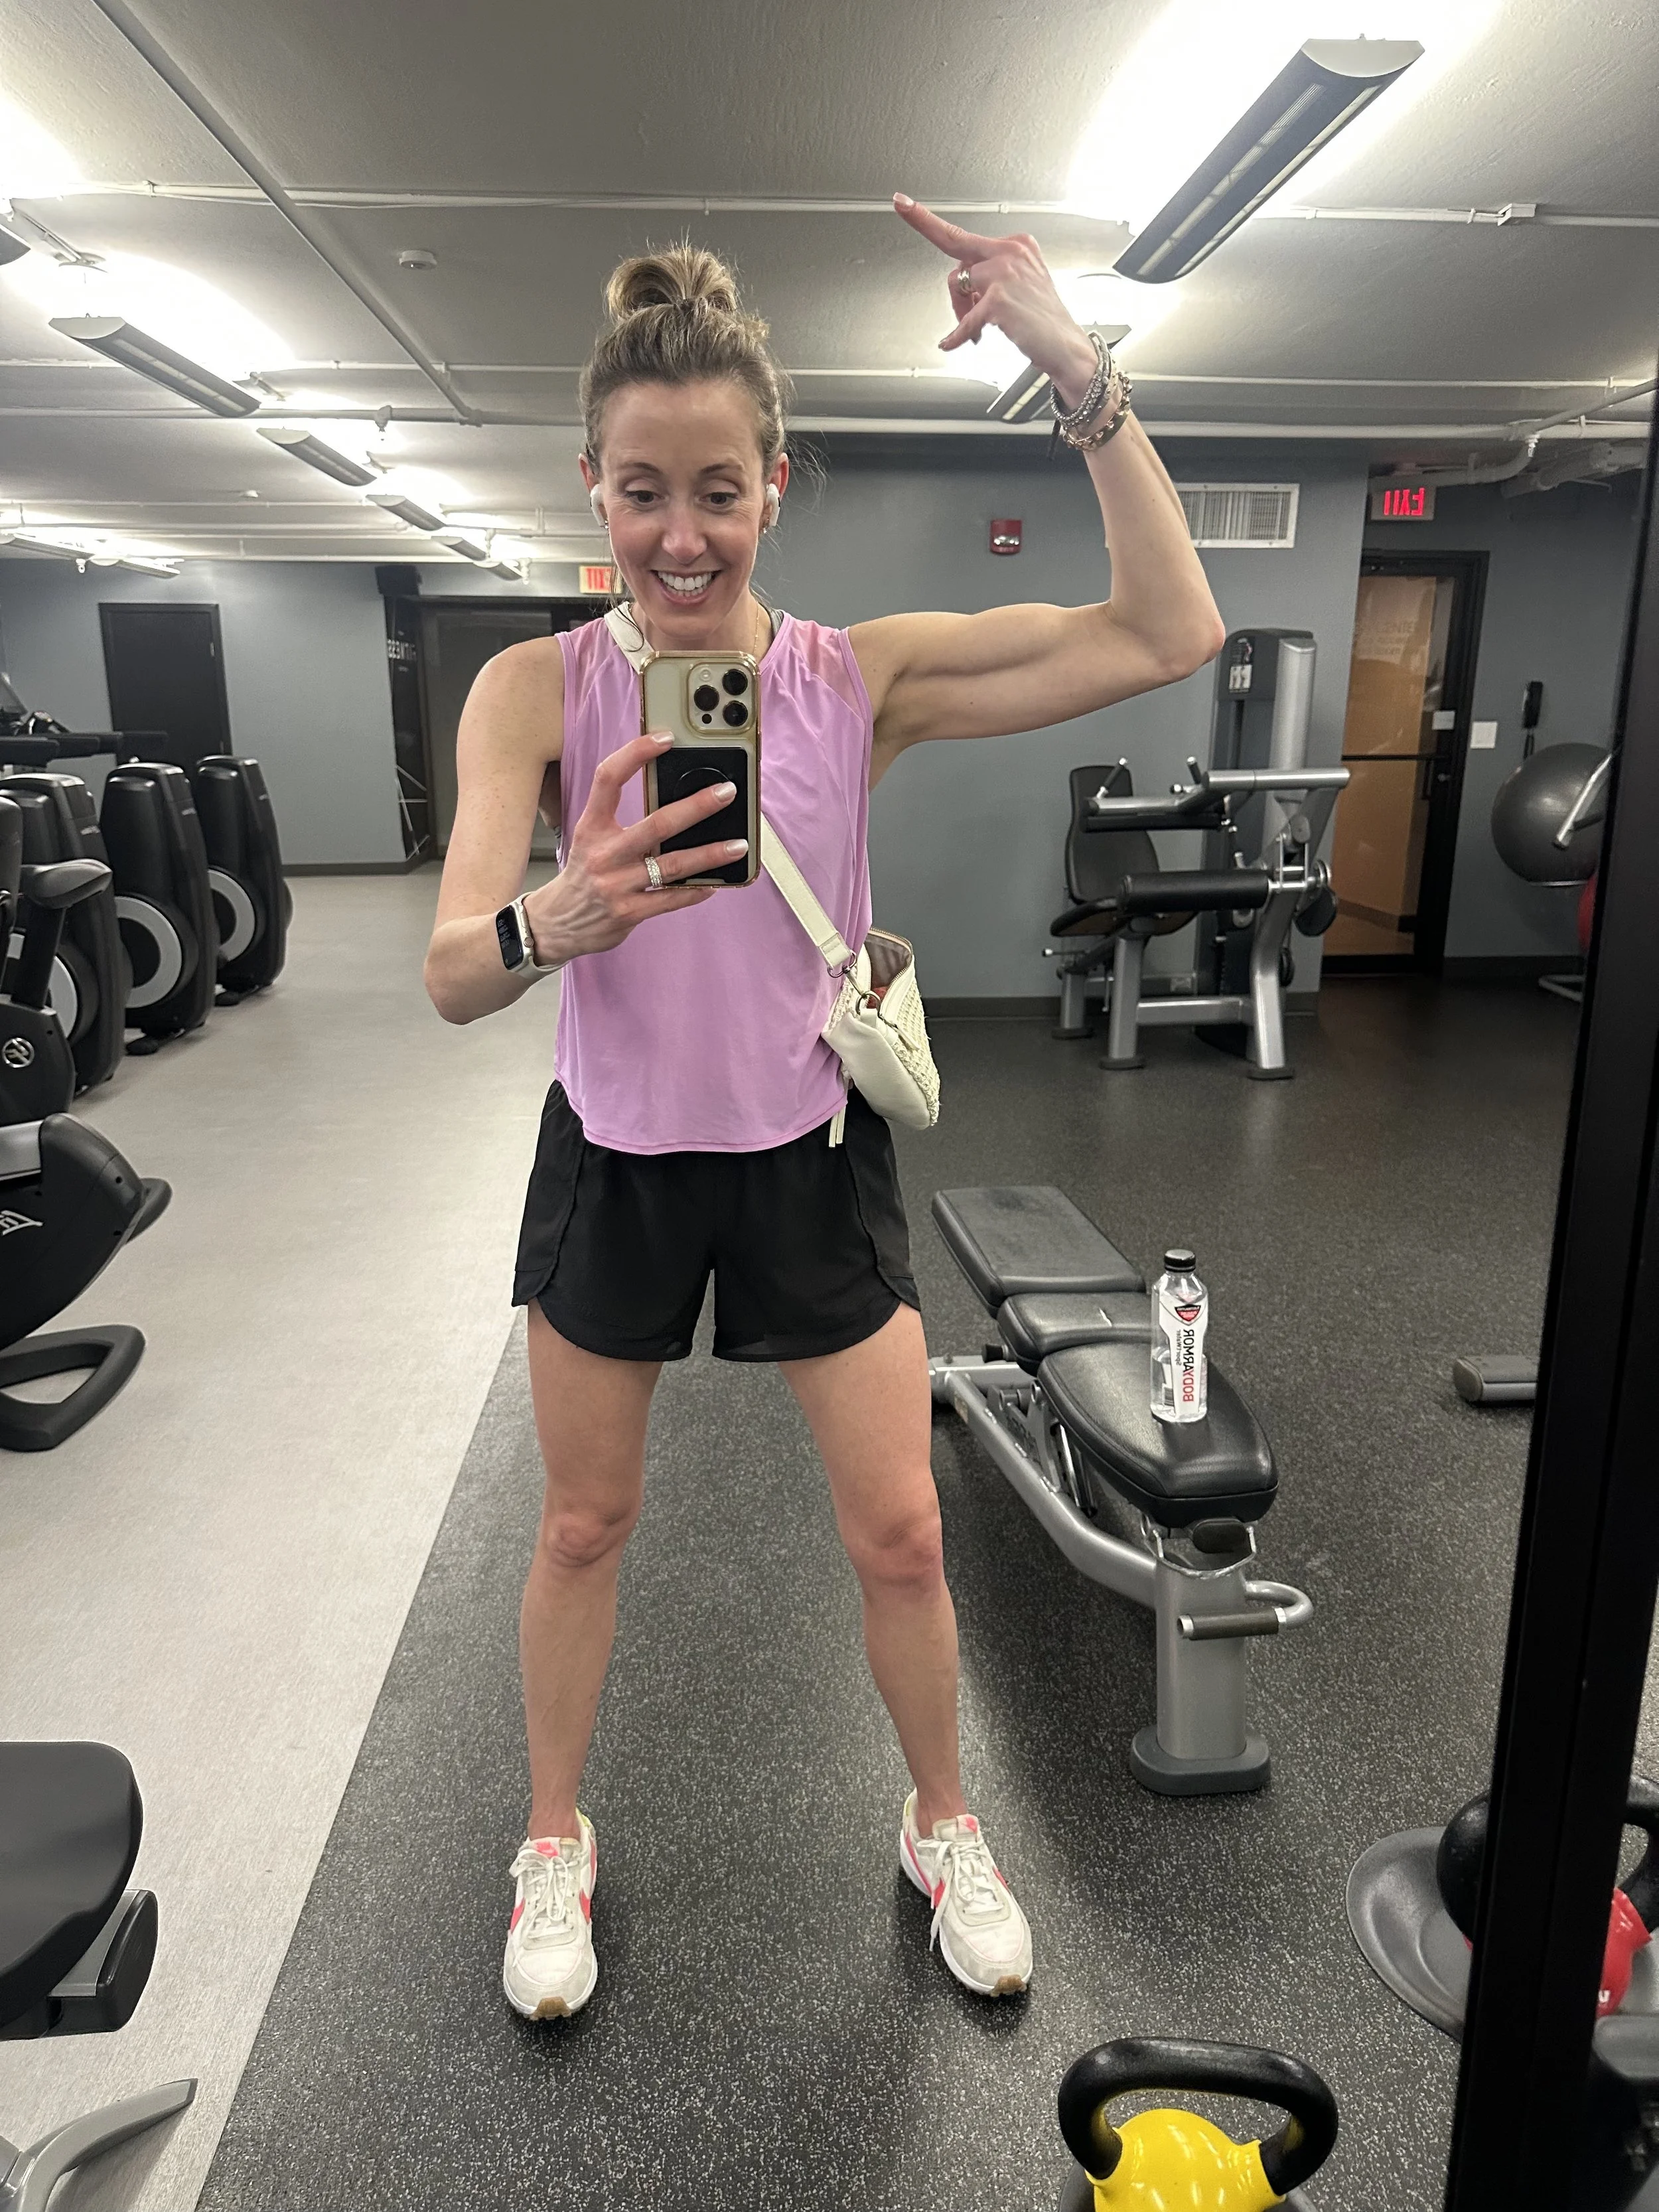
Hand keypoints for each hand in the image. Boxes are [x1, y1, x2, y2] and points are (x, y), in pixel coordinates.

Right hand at [523, 732, 746, 958]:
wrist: (556, 922)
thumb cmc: (583, 873)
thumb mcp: (592, 839)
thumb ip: (623, 821)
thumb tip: (675, 802)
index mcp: (592, 826)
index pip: (609, 779)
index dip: (636, 754)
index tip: (666, 738)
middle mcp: (604, 853)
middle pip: (657, 824)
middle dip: (697, 806)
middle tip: (726, 793)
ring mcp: (617, 884)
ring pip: (673, 865)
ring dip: (710, 854)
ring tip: (739, 846)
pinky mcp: (629, 912)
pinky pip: (671, 899)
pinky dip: (696, 890)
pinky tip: (715, 883)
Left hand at [892, 193, 1096, 407]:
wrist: (1066, 347)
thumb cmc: (1041, 320)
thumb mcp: (1016, 286)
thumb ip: (987, 275)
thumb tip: (961, 284)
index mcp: (1015, 244)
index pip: (962, 233)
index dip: (925, 220)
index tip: (902, 203)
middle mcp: (1011, 251)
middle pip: (956, 259)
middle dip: (955, 291)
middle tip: (959, 305)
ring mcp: (1005, 272)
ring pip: (957, 286)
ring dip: (962, 312)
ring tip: (977, 329)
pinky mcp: (1000, 299)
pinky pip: (965, 320)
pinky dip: (958, 336)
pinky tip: (958, 342)